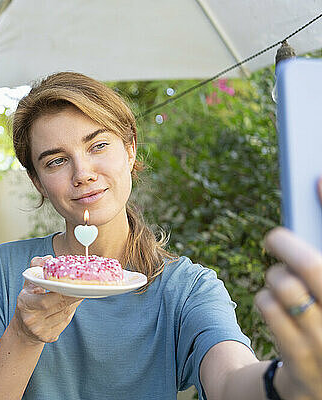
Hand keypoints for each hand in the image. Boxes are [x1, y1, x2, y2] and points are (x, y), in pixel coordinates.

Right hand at [12, 256, 82, 344]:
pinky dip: (71, 312)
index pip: (47, 299)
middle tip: (85, 286)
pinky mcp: (48, 337)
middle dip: (74, 295)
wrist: (23, 329)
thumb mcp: (28, 283)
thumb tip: (49, 258)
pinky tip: (73, 305)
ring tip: (81, 293)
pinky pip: (65, 323)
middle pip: (59, 306)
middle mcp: (31, 318)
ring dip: (74, 303)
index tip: (74, 283)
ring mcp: (40, 330)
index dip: (63, 291)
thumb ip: (36, 267)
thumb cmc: (29, 300)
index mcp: (25, 303)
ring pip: (65, 314)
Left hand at [255, 178, 321, 399]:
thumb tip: (319, 184)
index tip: (317, 179)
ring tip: (282, 283)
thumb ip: (319, 254)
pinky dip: (266, 299)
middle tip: (275, 238)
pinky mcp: (303, 360)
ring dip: (276, 276)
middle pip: (313, 265)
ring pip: (286, 284)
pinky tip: (274, 305)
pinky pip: (268, 308)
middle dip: (286, 244)